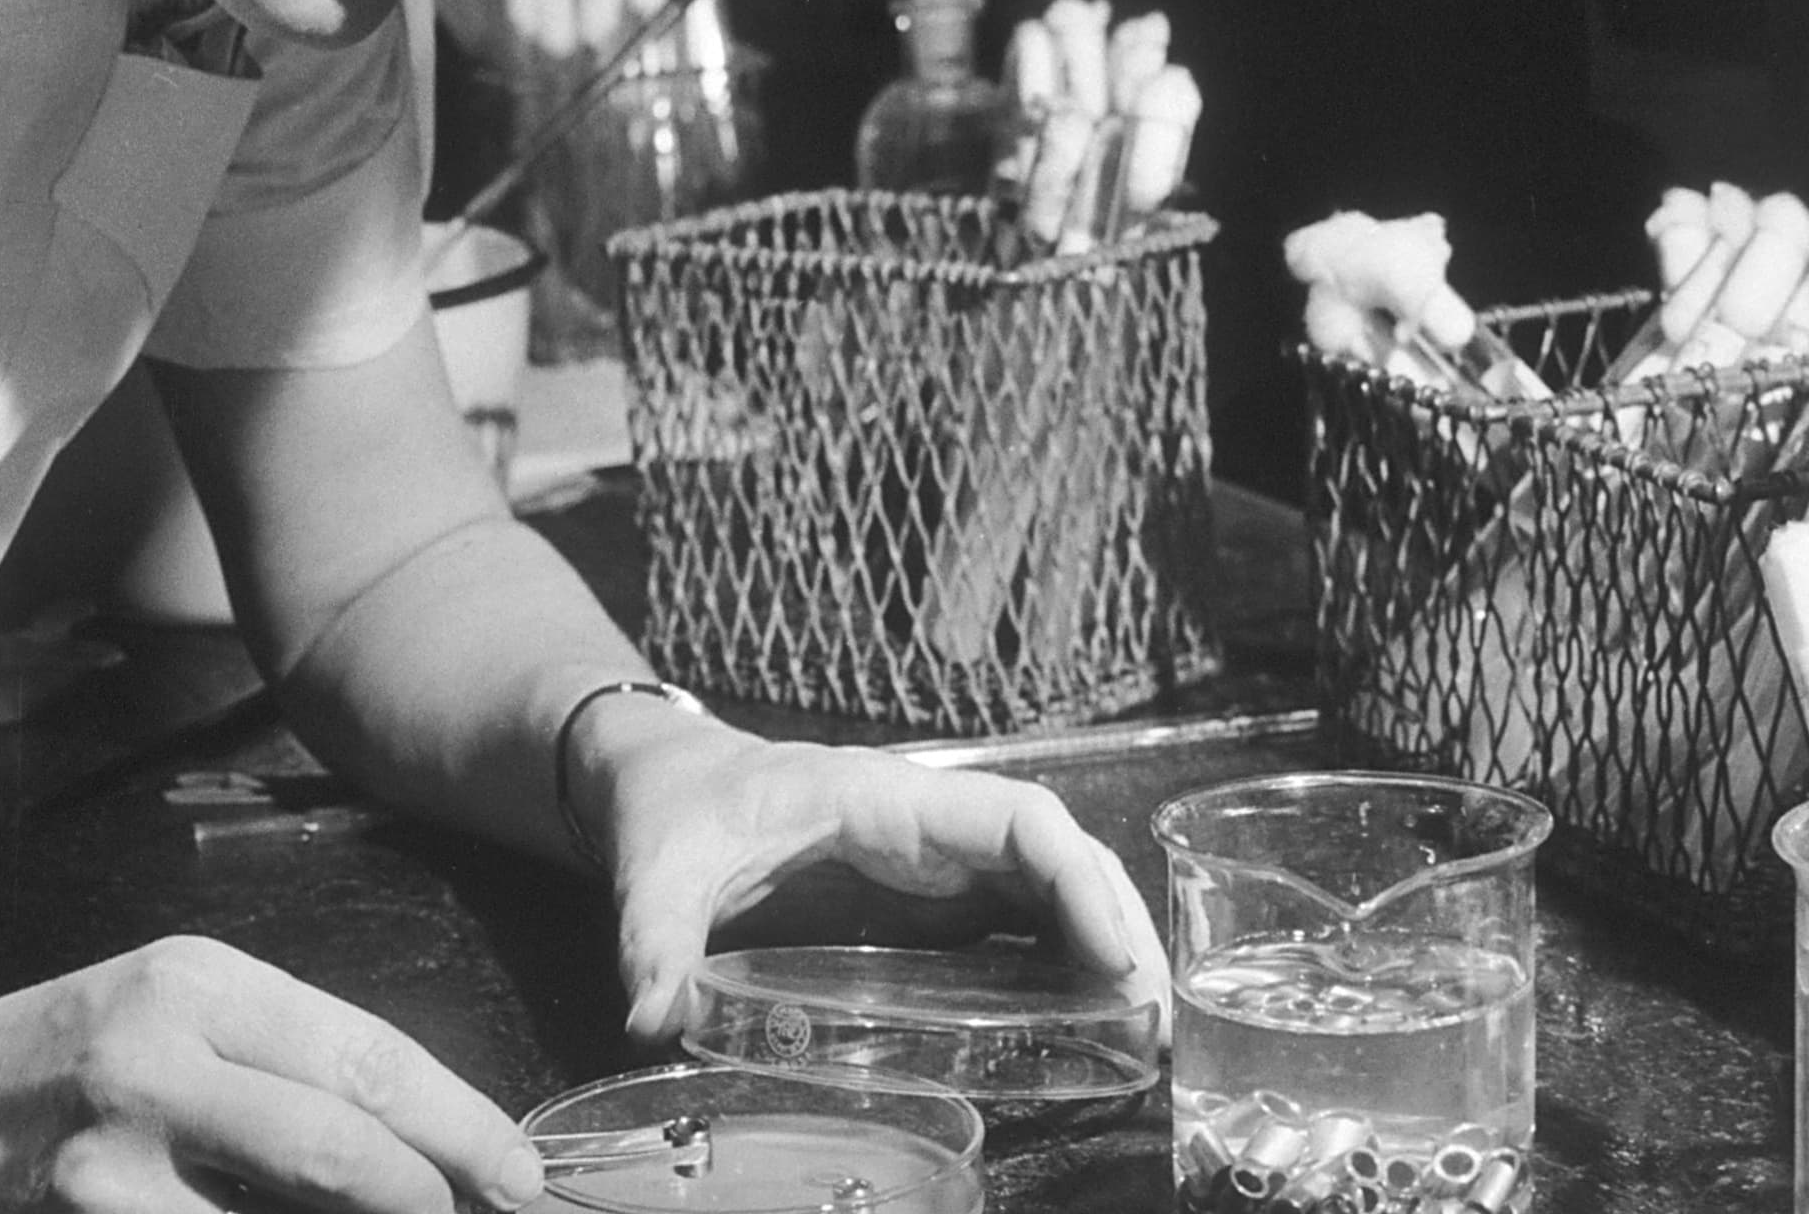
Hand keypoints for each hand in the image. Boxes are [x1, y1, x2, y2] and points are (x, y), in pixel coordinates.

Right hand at [0, 936, 543, 1212]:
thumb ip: (296, 1060)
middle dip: (430, 1192)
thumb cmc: (86, 1051)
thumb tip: (430, 1132)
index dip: (459, 1123)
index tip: (520, 1169)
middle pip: (333, 1143)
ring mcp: (110, 1161)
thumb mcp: (189, 1009)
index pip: (366, 1057)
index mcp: (201, 983)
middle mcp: (156, 1059)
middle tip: (489, 1213)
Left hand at [596, 731, 1170, 1043]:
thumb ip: (655, 939)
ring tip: (1148, 1028)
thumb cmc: (676, 809)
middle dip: (1119, 922)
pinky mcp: (929, 898)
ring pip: (1052, 884)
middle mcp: (928, 823)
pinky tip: (1093, 1019)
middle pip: (1059, 853)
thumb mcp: (658, 872)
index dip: (1076, 879)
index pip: (1015, 817)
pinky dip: (1066, 958)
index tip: (1115, 954)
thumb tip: (650, 1015)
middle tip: (1158, 1017)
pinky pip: (1019, 917)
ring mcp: (935, 861)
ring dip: (1106, 941)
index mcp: (882, 799)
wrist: (665, 782)